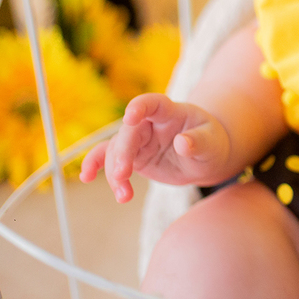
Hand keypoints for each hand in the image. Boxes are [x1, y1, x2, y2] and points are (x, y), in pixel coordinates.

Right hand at [80, 93, 230, 202]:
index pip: (153, 103)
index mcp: (171, 112)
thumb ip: (199, 142)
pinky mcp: (132, 156)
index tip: (129, 117)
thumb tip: (183, 143)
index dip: (140, 107)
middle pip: (128, 132)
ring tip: (124, 196)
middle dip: (122, 153)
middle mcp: (150, 123)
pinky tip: (86, 177)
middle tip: (123, 175)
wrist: (204, 158)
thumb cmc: (211, 144)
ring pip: (116, 150)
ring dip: (114, 172)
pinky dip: (95, 166)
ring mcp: (139, 140)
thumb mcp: (212, 144)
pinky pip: (108, 158)